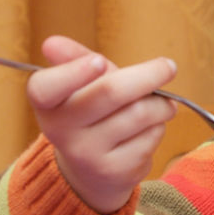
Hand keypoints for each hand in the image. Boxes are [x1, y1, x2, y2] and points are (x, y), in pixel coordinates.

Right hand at [26, 35, 177, 213]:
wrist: (91, 172)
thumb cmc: (91, 114)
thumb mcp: (81, 85)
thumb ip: (74, 60)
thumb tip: (52, 43)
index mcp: (47, 103)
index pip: (46, 88)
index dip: (73, 73)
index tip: (99, 60)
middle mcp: (61, 131)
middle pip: (111, 92)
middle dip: (149, 74)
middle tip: (168, 66)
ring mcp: (87, 154)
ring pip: (140, 114)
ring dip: (161, 104)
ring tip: (160, 104)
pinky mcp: (115, 171)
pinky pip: (151, 137)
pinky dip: (158, 127)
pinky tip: (147, 131)